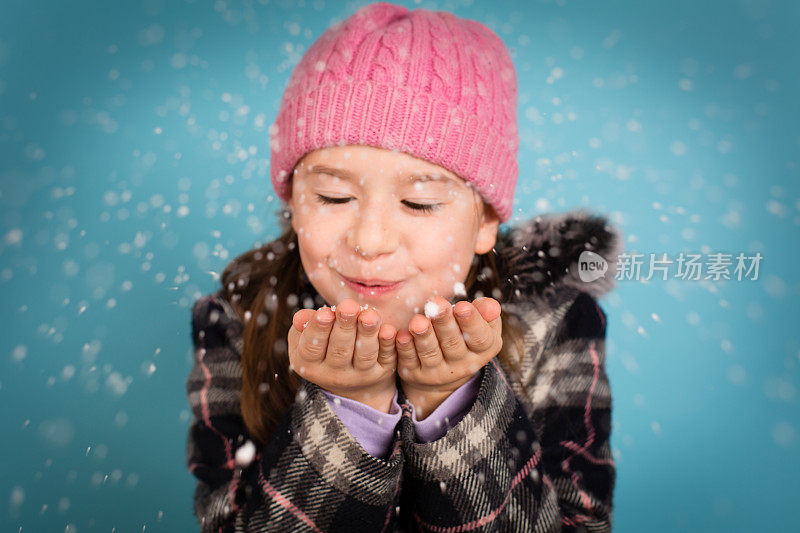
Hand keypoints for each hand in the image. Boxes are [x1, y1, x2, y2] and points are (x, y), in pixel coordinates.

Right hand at [288, 298, 398, 412]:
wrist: (352, 382)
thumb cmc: (324, 348)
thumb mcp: (306, 340)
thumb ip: (304, 326)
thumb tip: (300, 318)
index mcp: (310, 365)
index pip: (312, 347)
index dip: (318, 329)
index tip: (325, 312)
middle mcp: (334, 375)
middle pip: (340, 350)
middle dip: (345, 326)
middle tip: (349, 306)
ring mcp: (360, 376)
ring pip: (364, 355)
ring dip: (367, 333)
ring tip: (369, 315)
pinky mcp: (381, 373)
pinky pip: (386, 358)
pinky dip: (388, 344)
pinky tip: (388, 329)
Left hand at [395, 296, 502, 418]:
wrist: (444, 372)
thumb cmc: (464, 337)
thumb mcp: (480, 327)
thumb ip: (485, 314)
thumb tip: (492, 305)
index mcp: (481, 351)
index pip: (479, 338)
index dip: (472, 322)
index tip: (462, 306)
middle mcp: (461, 365)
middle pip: (453, 344)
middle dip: (444, 324)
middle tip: (437, 305)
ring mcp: (437, 372)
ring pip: (431, 354)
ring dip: (424, 336)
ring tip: (418, 321)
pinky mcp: (415, 374)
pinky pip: (409, 360)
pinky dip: (405, 348)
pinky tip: (402, 335)